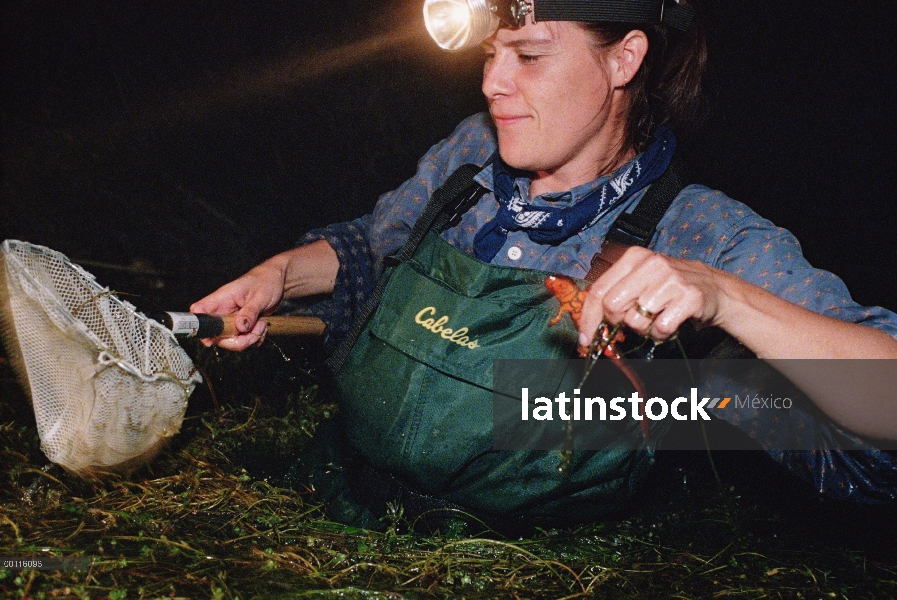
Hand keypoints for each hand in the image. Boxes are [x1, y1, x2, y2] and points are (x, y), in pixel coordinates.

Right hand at [190, 261, 286, 351]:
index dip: (200, 327)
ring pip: (233, 342)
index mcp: (222, 298)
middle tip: (255, 331)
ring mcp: (232, 321)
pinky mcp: (242, 327)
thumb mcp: (260, 296)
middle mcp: (224, 311)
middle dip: (238, 341)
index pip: (200, 311)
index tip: (210, 340)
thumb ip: (250, 312)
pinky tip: (263, 327)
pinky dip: (255, 339)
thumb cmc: (266, 281)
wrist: (277, 282)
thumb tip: (240, 327)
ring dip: (250, 339)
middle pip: (217, 336)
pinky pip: (245, 341)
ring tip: (262, 325)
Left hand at [577, 246, 724, 346]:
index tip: (585, 339)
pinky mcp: (689, 297)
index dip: (588, 318)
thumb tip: (590, 326)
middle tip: (632, 323)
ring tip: (656, 319)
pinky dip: (662, 334)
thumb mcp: (640, 280)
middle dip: (618, 322)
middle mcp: (651, 264)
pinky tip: (669, 324)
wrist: (715, 288)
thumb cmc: (668, 287)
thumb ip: (615, 295)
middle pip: (613, 306)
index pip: (598, 290)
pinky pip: (661, 328)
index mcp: (633, 257)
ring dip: (644, 329)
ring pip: (636, 320)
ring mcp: (671, 279)